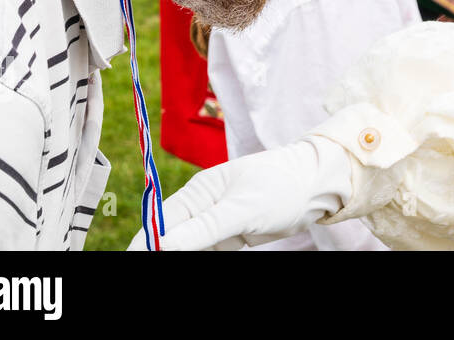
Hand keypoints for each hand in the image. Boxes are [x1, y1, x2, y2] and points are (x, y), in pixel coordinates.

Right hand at [128, 135, 351, 250]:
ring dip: (185, 255)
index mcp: (199, 191)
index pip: (160, 222)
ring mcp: (217, 221)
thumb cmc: (282, 185)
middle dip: (163, 252)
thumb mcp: (243, 208)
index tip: (135, 260)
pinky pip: (210, 251)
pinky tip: (210, 256)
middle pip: (172, 239)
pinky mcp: (232, 235)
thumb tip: (164, 244)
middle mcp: (203, 206)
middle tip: (149, 269)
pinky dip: (205, 257)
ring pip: (190, 247)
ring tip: (208, 253)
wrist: (317, 186)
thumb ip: (205, 227)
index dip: (146, 244)